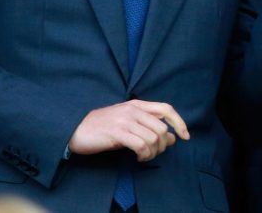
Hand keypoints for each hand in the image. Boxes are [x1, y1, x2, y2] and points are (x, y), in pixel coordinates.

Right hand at [68, 100, 189, 161]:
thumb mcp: (127, 122)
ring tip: (144, 156)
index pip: (166, 108)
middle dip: (163, 145)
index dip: (179, 122)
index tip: (185, 136)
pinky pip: (141, 145)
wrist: (76, 129)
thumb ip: (148, 126)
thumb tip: (171, 138)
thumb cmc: (102, 127)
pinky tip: (138, 157)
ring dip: (153, 152)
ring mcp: (125, 120)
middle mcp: (133, 110)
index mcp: (137, 105)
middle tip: (154, 153)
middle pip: (162, 128)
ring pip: (153, 138)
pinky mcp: (118, 133)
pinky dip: (144, 154)